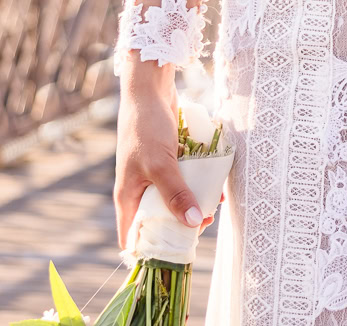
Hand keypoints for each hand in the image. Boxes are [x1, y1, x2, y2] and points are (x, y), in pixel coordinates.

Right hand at [113, 68, 207, 249]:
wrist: (150, 90)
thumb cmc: (147, 128)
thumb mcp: (162, 165)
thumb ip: (176, 194)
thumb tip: (193, 223)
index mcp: (128, 197)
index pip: (133, 236)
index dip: (150, 250)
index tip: (176, 256)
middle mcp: (139, 188)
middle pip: (159, 218)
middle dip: (181, 224)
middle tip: (204, 224)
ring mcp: (155, 174)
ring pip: (175, 197)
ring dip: (194, 201)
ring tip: (215, 204)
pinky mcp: (169, 160)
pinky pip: (185, 178)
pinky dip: (199, 181)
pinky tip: (218, 182)